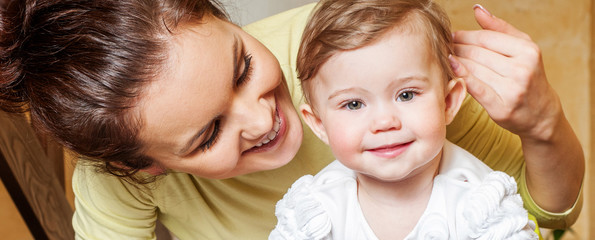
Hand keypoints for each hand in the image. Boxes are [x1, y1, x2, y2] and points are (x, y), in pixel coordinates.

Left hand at [451, 5, 583, 218]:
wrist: (540, 114)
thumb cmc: (528, 77)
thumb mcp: (522, 49)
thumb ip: (500, 28)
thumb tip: (477, 9)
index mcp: (527, 51)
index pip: (486, 38)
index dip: (464, 35)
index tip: (451, 35)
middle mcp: (522, 69)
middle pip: (477, 53)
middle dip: (457, 48)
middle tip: (443, 47)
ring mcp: (512, 89)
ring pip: (473, 68)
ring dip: (455, 61)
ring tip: (444, 57)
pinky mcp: (501, 106)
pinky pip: (475, 87)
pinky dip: (461, 75)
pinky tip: (451, 67)